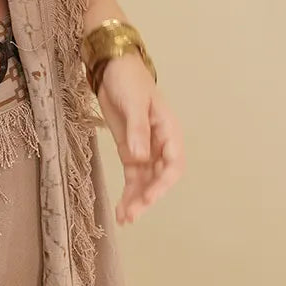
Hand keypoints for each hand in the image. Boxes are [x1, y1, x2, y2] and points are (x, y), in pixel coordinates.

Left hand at [94, 51, 184, 225]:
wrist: (112, 67)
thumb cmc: (128, 80)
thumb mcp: (134, 103)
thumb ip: (137, 130)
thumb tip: (140, 158)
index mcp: (169, 131)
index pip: (173, 164)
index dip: (163, 183)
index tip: (149, 196)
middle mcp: (160, 144)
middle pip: (159, 178)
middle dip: (147, 197)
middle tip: (132, 215)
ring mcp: (145, 149)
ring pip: (145, 181)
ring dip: (137, 200)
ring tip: (125, 219)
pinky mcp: (130, 150)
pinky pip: (132, 176)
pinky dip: (128, 191)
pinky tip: (122, 208)